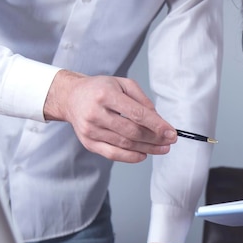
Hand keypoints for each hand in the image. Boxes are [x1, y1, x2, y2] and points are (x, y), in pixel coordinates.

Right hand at [43, 70, 176, 162]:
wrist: (71, 97)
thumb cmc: (100, 89)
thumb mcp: (123, 85)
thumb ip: (143, 101)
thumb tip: (159, 121)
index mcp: (105, 94)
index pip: (137, 114)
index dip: (157, 125)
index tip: (171, 133)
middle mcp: (95, 113)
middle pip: (132, 132)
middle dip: (155, 139)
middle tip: (170, 142)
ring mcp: (90, 130)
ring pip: (124, 144)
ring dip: (147, 149)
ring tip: (162, 149)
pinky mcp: (88, 143)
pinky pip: (112, 154)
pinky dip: (130, 157)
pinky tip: (144, 155)